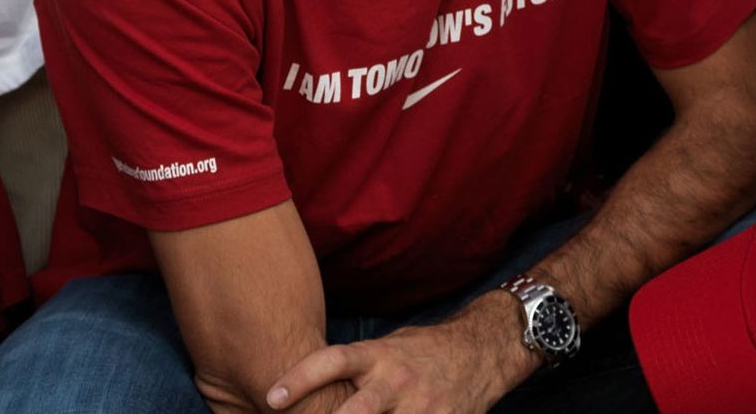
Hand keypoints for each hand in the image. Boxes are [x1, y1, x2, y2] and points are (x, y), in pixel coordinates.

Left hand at [267, 296, 534, 413]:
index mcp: (379, 355)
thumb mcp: (388, 347)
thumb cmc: (424, 350)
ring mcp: (422, 406)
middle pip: (356, 410)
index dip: (300, 378)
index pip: (332, 360)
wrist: (483, 350)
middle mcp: (397, 380)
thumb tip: (311, 383)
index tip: (272, 398)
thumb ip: (357, 367)